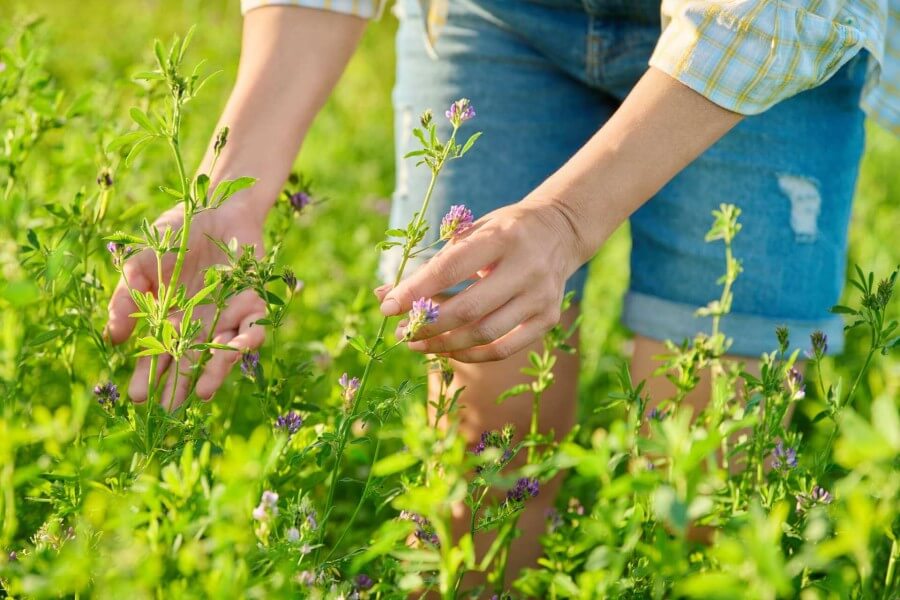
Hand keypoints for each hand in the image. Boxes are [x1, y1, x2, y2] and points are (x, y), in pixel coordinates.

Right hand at [106, 201, 267, 409]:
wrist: (219, 207)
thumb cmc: (177, 234)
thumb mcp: (143, 261)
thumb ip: (127, 296)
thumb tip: (113, 338)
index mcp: (171, 319)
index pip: (157, 355)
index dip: (147, 376)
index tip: (137, 397)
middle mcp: (199, 325)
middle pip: (188, 362)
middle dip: (178, 386)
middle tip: (168, 409)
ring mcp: (228, 317)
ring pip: (222, 353)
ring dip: (214, 372)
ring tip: (203, 392)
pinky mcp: (254, 304)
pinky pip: (254, 328)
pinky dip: (247, 340)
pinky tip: (237, 349)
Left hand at [378, 200, 585, 361]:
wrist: (561, 231)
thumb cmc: (503, 231)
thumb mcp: (471, 233)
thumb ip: (432, 264)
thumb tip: (385, 295)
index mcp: (503, 237)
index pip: (450, 269)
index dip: (416, 291)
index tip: (387, 307)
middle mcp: (527, 267)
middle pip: (468, 309)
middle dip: (428, 326)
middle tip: (401, 333)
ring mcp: (541, 296)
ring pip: (484, 334)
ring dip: (444, 344)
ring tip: (417, 344)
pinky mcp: (548, 318)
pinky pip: (503, 348)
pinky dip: (471, 354)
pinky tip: (448, 351)